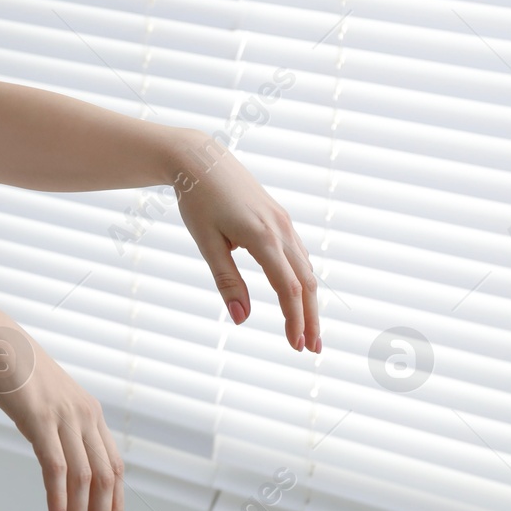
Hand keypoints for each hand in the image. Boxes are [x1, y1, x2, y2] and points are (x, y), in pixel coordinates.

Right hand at [0, 320, 122, 510]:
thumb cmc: (14, 368)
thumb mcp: (46, 398)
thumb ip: (58, 423)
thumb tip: (58, 451)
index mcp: (90, 413)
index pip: (114, 467)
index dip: (116, 503)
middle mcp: (85, 416)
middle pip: (104, 479)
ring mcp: (63, 417)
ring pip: (84, 479)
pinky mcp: (39, 419)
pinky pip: (56, 467)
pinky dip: (59, 498)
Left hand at [170, 131, 321, 352]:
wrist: (202, 160)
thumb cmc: (198, 202)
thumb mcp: (207, 244)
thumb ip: (227, 281)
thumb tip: (242, 319)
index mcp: (263, 238)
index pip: (289, 288)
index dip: (295, 319)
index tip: (296, 346)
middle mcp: (281, 230)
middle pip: (306, 282)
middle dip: (311, 318)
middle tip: (313, 350)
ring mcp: (284, 223)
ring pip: (305, 269)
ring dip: (309, 302)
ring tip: (308, 330)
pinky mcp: (280, 219)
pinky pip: (298, 255)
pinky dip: (302, 280)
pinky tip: (299, 296)